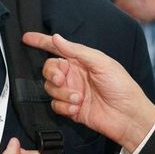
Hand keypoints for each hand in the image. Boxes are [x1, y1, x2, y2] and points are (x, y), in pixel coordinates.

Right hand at [22, 32, 154, 152]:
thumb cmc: (121, 86)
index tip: (26, 38)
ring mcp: (72, 92)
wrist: (128, 116)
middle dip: (52, 74)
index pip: (57, 48)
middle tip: (61, 80)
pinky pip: (55, 106)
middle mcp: (74, 75)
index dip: (41, 42)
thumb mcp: (101, 63)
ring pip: (50, 89)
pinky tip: (77, 109)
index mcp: (82, 61)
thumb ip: (77, 51)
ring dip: (62, 94)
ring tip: (79, 99)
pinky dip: (64, 107)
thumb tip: (56, 38)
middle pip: (49, 69)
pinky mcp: (71, 109)